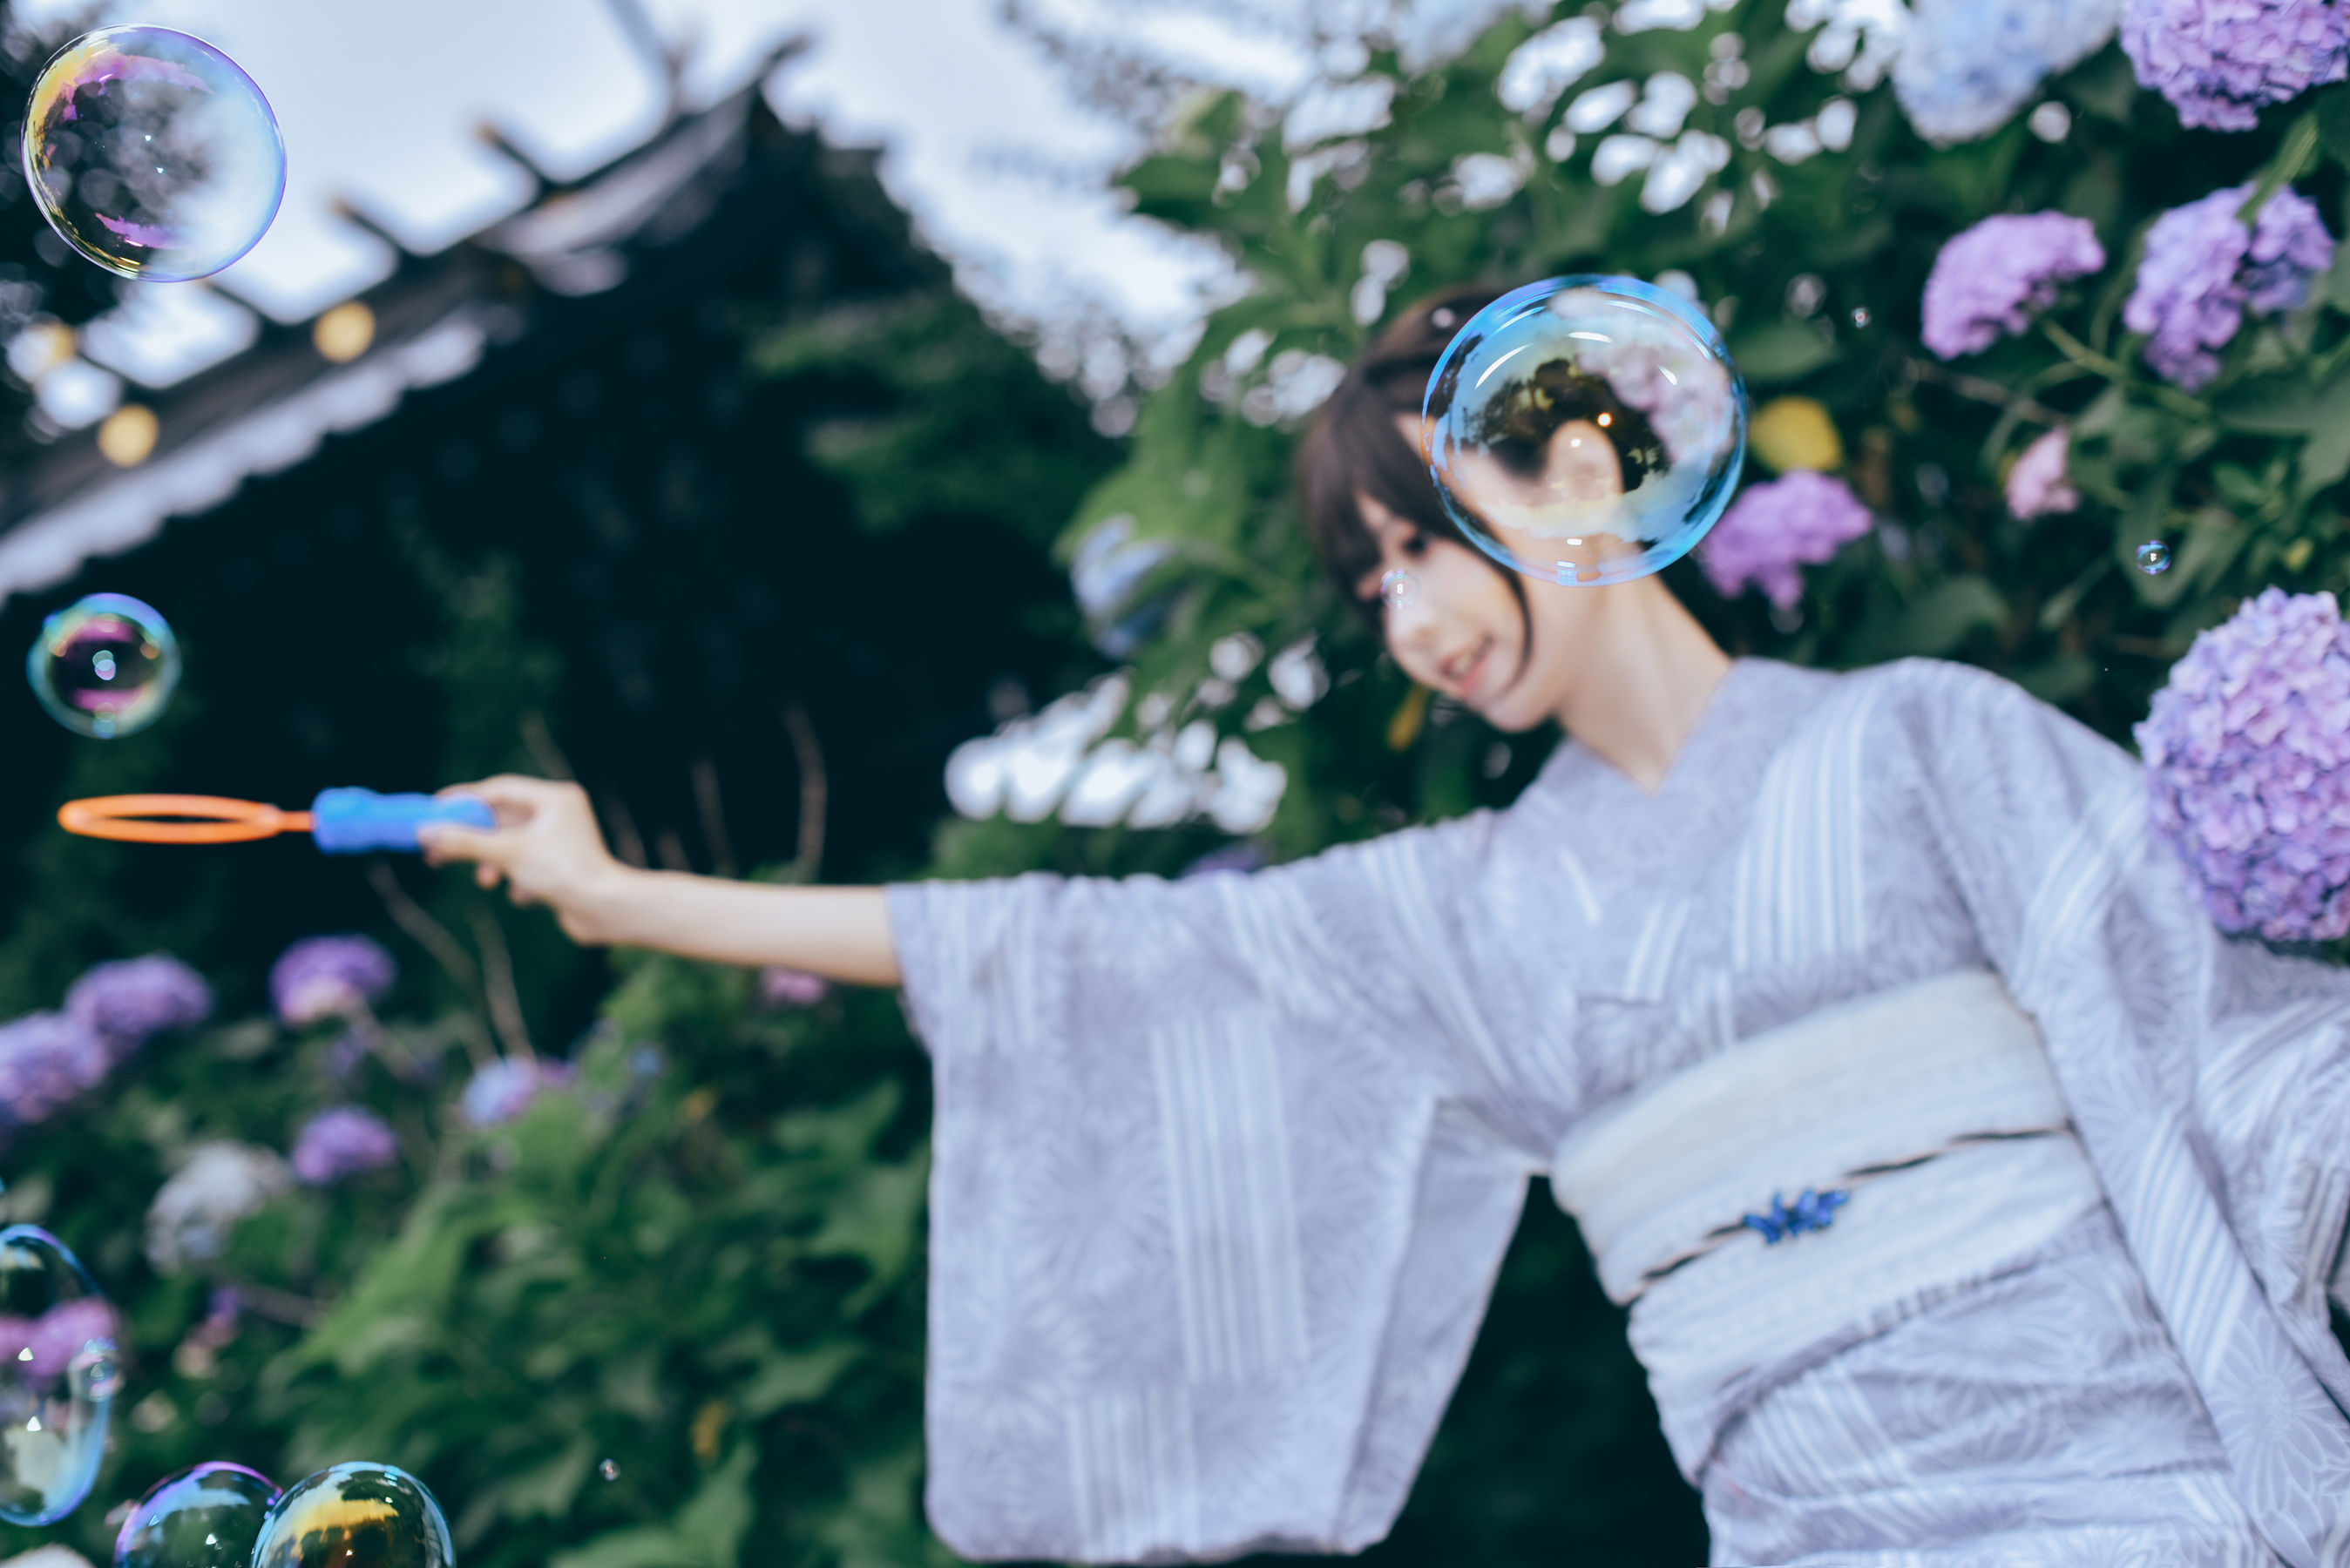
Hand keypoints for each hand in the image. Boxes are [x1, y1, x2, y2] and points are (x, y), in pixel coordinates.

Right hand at [418, 776, 633, 943]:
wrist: (605, 910)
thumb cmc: (563, 872)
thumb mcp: (506, 853)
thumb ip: (464, 841)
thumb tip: (424, 832)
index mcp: (555, 798)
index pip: (500, 789)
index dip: (465, 800)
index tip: (434, 810)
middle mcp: (561, 814)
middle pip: (503, 820)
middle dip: (473, 840)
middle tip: (438, 853)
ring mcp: (562, 842)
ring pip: (512, 846)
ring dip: (494, 864)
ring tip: (485, 881)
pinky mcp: (562, 867)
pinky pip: (527, 867)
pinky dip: (519, 880)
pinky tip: (527, 895)